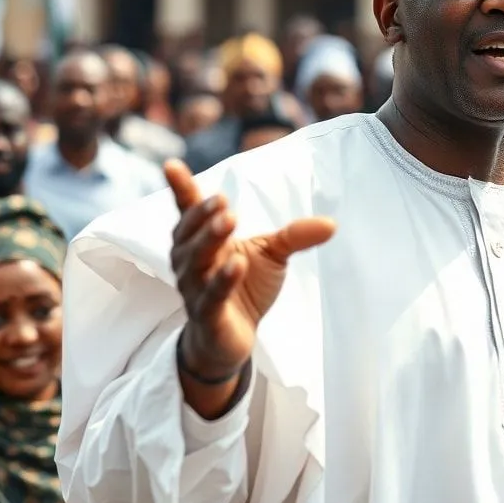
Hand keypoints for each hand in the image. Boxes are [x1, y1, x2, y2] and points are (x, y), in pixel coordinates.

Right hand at [165, 160, 335, 381]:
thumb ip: (294, 236)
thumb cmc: (245, 286)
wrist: (234, 337)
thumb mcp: (272, 255)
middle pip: (190, 233)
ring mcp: (195, 288)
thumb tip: (331, 224)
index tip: (172, 164)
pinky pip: (211, 296)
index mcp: (202, 239)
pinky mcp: (207, 315)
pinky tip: (237, 264)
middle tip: (224, 201)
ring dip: (210, 240)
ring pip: (195, 262)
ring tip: (229, 220)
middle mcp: (191, 261)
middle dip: (204, 215)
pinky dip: (222, 280)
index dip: (180, 187)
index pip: (188, 210)